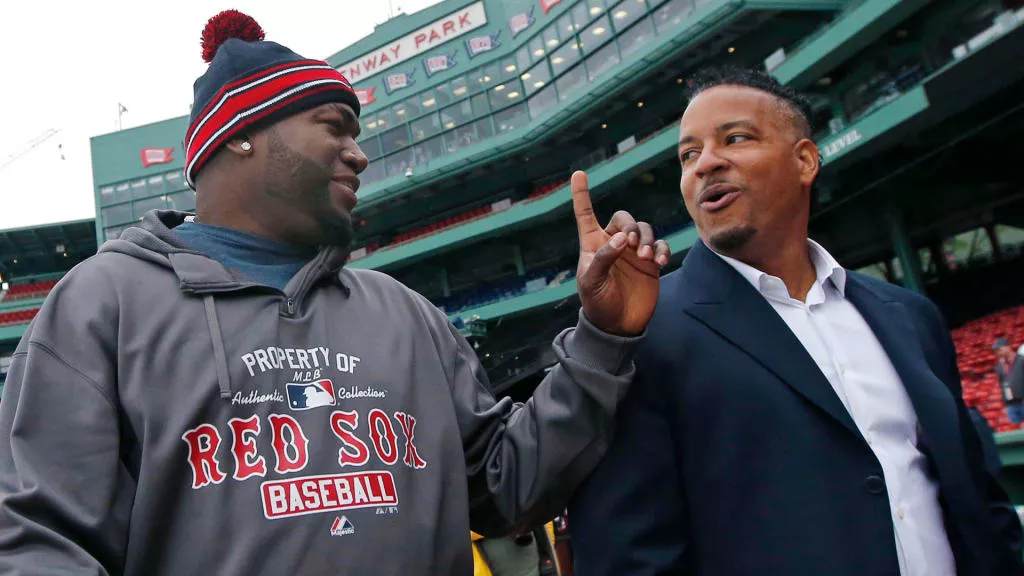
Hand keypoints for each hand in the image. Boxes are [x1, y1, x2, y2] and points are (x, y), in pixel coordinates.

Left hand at [572, 170, 669, 335]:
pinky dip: (663, 249)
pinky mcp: (651, 263)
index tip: (578, 174)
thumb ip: (603, 258)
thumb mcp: (592, 282)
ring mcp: (633, 253)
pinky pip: (660, 246)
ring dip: (648, 240)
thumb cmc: (598, 303)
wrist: (617, 325)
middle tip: (634, 246)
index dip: (581, 195)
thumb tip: (621, 238)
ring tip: (647, 258)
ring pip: (644, 230)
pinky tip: (661, 262)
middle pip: (624, 219)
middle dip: (631, 227)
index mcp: (592, 244)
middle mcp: (613, 243)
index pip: (585, 214)